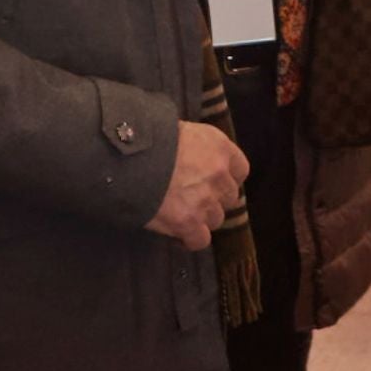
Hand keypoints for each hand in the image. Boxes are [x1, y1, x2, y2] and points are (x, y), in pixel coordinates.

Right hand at [144, 121, 249, 250]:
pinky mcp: (188, 223)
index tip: (214, 181)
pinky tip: (180, 235)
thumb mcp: (183, 131)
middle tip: (194, 197)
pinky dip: (191, 239)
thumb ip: (199, 148)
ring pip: (215, 219)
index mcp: (220, 148)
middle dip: (214, 198)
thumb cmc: (151, 137)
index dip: (227, 178)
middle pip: (229, 197)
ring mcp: (205, 201)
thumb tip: (195, 157)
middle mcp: (219, 175)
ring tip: (183, 214)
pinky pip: (200, 240)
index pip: (240, 170)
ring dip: (202, 218)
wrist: (131, 156)